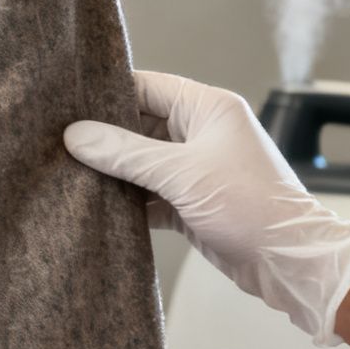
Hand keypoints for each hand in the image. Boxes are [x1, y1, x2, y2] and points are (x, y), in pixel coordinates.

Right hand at [63, 70, 349, 345]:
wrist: (289, 262)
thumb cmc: (252, 206)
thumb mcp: (181, 174)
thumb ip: (125, 153)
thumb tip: (76, 136)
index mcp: (208, 108)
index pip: (147, 86)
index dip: (107, 94)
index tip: (67, 105)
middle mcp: (202, 133)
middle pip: (139, 124)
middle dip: (105, 136)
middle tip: (60, 143)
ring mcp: (196, 168)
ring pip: (142, 161)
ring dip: (114, 171)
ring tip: (71, 174)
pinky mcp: (191, 201)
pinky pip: (149, 192)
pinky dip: (127, 200)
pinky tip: (97, 206)